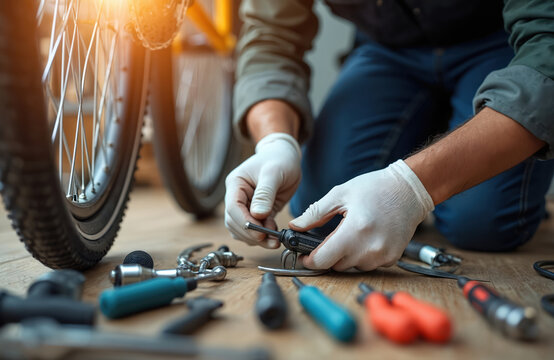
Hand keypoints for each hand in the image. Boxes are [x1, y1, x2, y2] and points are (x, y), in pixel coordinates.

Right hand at [225, 133, 301, 247]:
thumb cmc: (279, 159)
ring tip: (273, 240)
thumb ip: (265, 193)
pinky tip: (274, 234)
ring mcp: (246, 205)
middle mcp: (237, 196)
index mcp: (236, 184)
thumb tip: (257, 215)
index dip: (244, 223)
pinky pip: (254, 229)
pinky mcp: (258, 213)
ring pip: (242, 230)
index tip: (260, 232)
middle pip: (234, 222)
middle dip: (251, 234)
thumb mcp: (274, 172)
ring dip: (256, 238)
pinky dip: (262, 236)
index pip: (232, 208)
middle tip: (270, 240)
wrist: (286, 156)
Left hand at [289, 160, 433, 270]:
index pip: (324, 259)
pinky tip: (365, 238)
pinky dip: (362, 256)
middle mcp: (370, 248)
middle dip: (329, 254)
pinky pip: (368, 265)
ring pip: (352, 267)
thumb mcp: (340, 194)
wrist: (408, 190)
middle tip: (330, 237)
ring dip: (346, 256)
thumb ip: (315, 213)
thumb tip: (296, 226)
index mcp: (355, 230)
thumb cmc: (376, 188)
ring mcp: (383, 255)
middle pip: (337, 265)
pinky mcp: (392, 258)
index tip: (305, 255)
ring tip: (351, 234)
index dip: (310, 259)